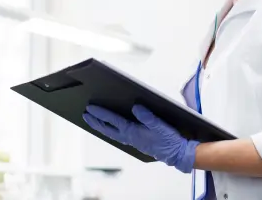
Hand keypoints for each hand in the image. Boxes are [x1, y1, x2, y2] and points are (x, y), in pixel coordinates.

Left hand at [83, 104, 198, 172]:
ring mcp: (132, 140)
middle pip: (107, 129)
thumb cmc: (168, 140)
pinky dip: (111, 130)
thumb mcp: (159, 125)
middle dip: (95, 122)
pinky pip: (118, 135)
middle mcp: (129, 137)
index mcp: (132, 132)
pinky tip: (112, 127)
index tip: (90, 108)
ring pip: (111, 133)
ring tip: (94, 120)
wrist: (176, 154)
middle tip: (85, 115)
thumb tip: (136, 107)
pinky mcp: (137, 142)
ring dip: (101, 127)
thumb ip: (147, 116)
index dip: (100, 114)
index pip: (112, 121)